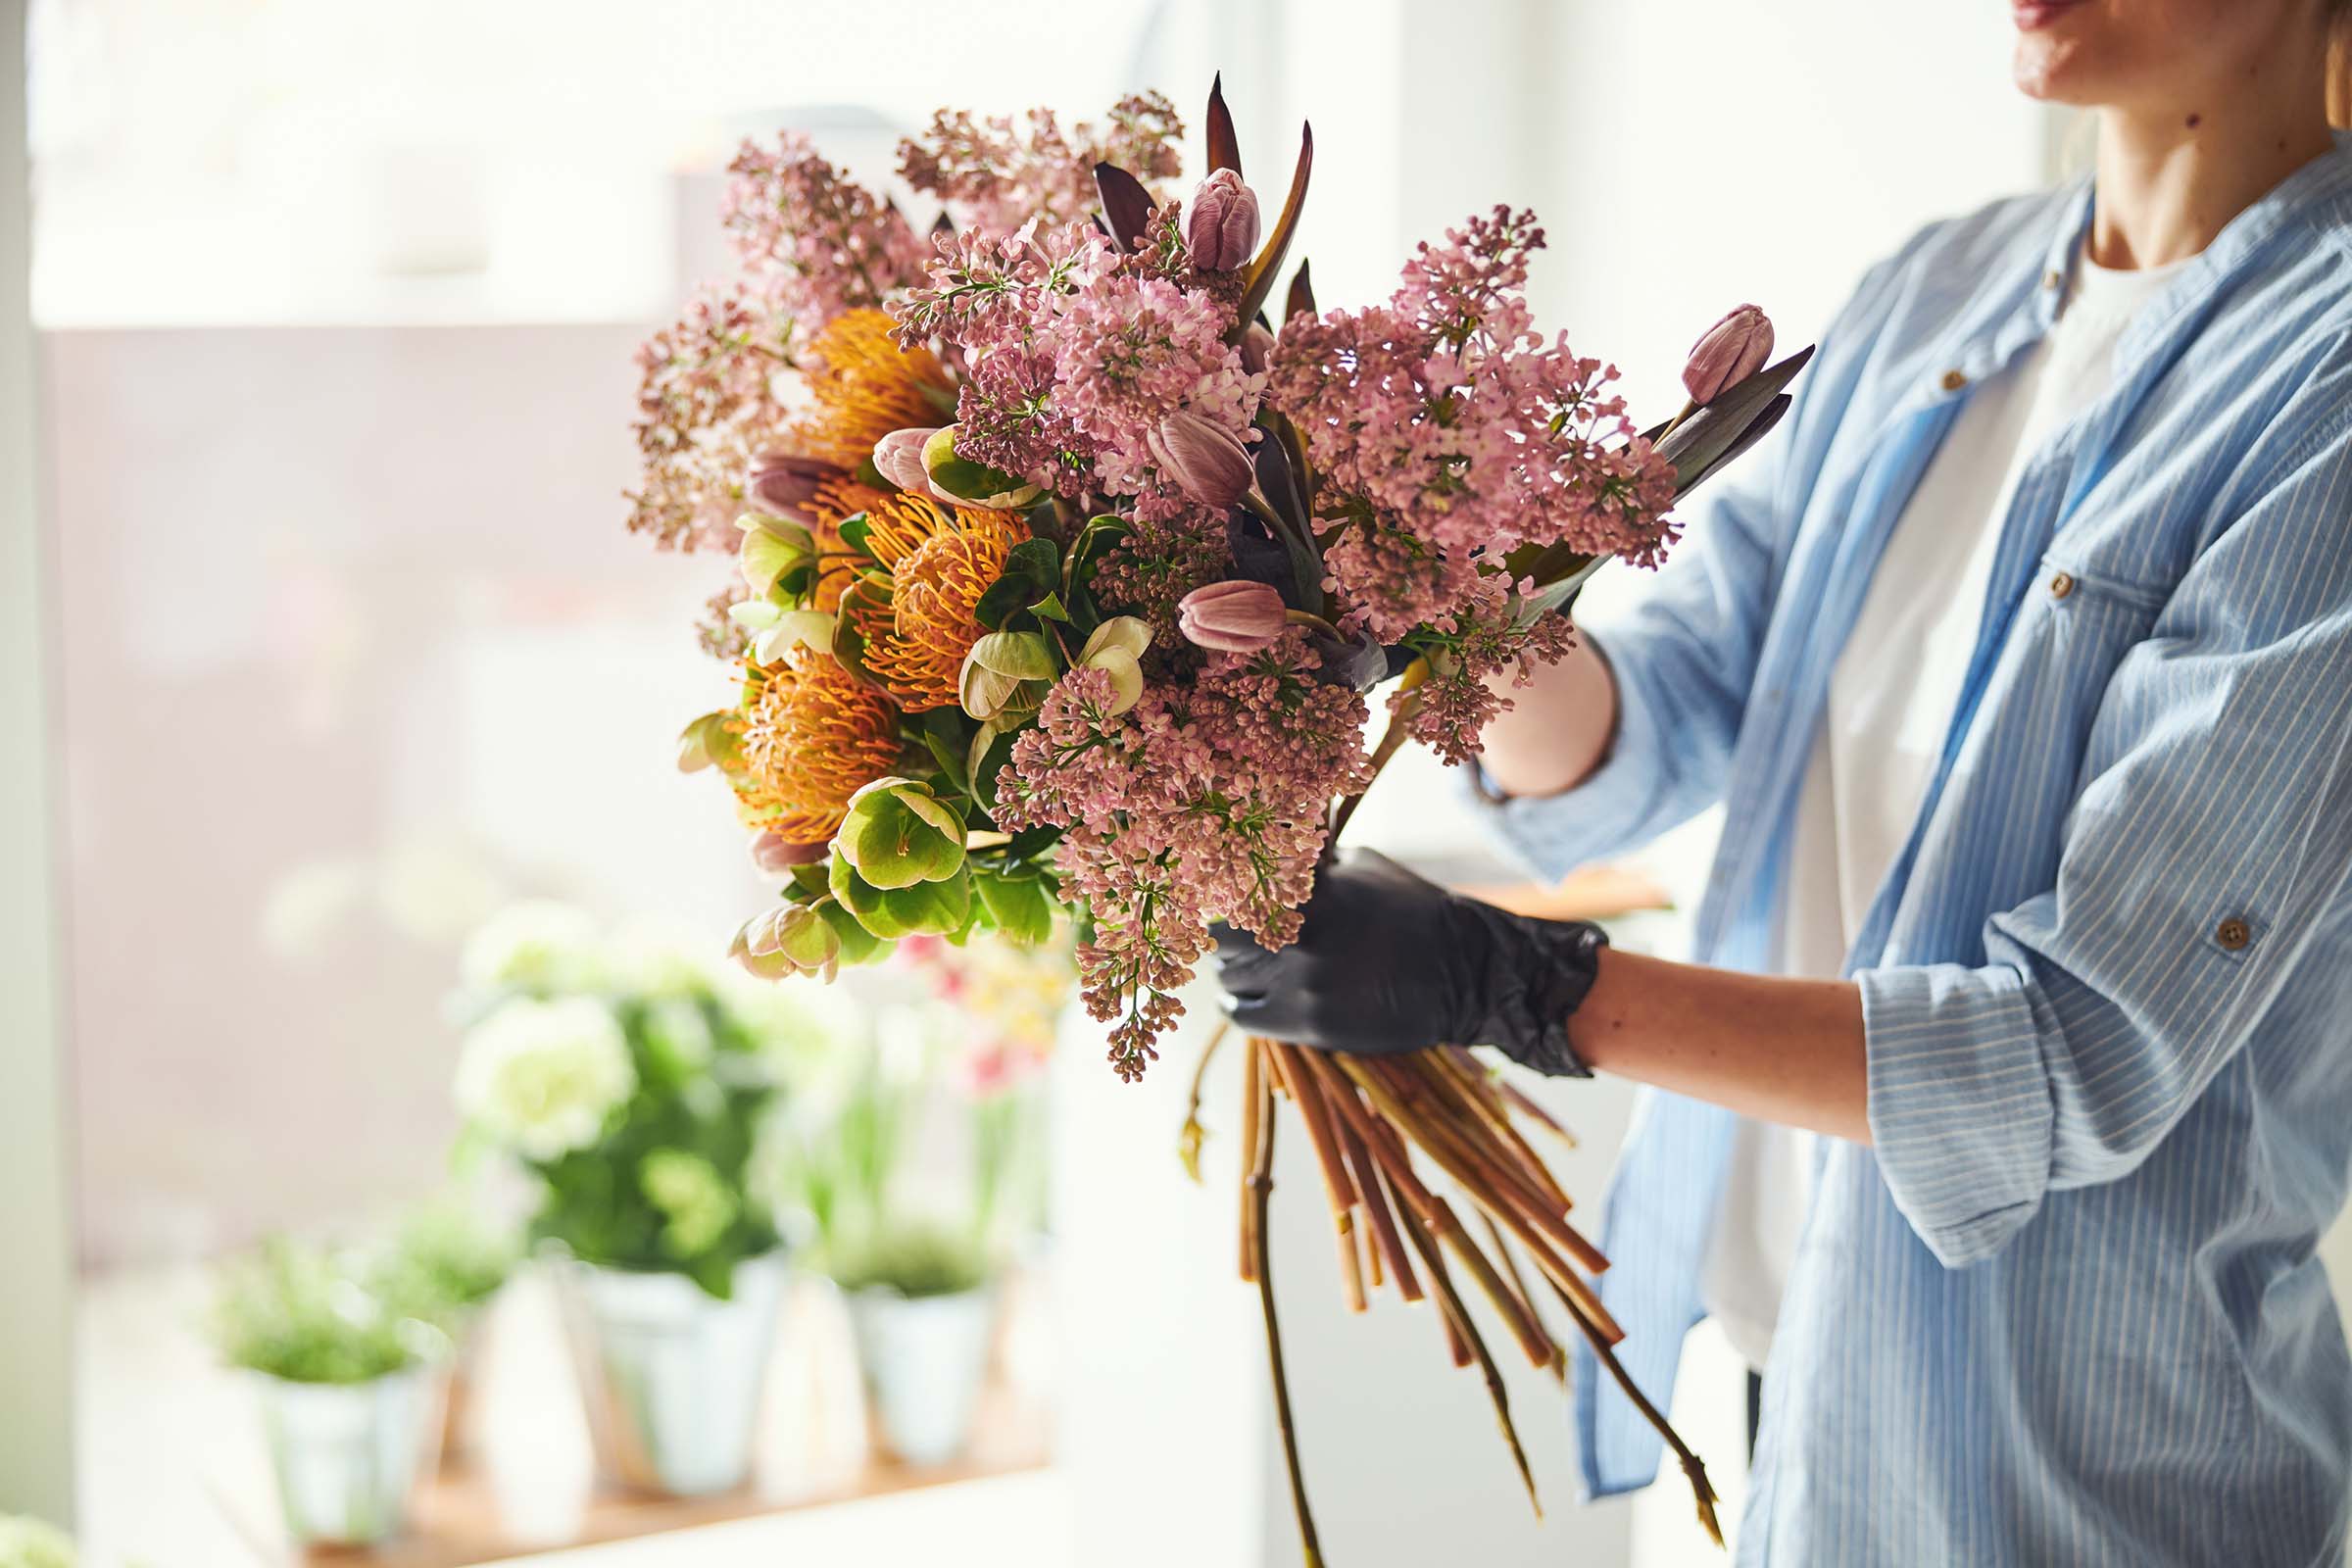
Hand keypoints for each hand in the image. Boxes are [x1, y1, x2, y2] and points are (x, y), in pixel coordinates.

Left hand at [1210, 848, 1606, 1075]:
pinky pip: (1243, 1015)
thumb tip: (1268, 853)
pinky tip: (1246, 997)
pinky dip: (1239, 1005)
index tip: (1219, 891)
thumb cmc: (1412, 910)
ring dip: (1232, 970)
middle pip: (1218, 933)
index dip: (1219, 886)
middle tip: (1232, 934)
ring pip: (1227, 976)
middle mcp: (1297, 933)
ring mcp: (1301, 982)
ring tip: (1244, 967)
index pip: (1233, 882)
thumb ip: (1311, 863)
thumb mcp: (1362, 865)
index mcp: (1309, 888)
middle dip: (1221, 931)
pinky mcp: (1308, 1023)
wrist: (1463, 971)